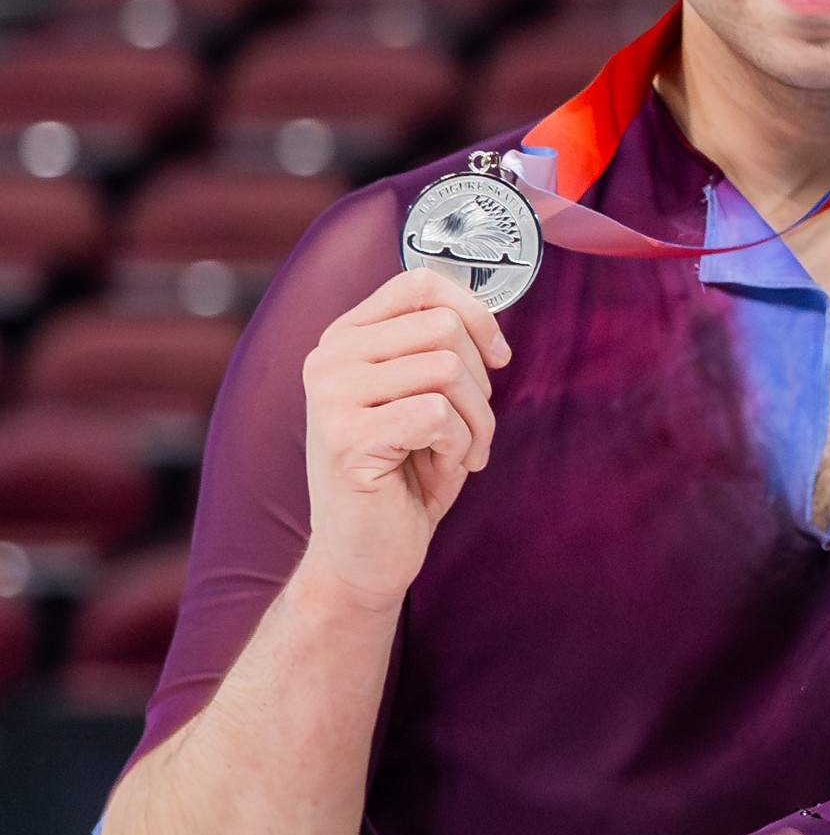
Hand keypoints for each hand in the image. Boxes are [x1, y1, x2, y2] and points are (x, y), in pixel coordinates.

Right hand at [298, 266, 511, 605]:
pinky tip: (440, 469)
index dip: (477, 314)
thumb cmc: (404, 475)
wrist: (364, 552)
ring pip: (447, 369)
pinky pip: (438, 415)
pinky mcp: (347, 438)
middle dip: (482, 382)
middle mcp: (328, 358)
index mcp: (346, 338)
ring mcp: (331, 396)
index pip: (421, 283)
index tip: (497, 356)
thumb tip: (484, 312)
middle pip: (444, 327)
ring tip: (458, 452)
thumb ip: (438, 349)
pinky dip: (459, 446)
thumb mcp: (422, 398)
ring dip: (476, 420)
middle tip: (471, 426)